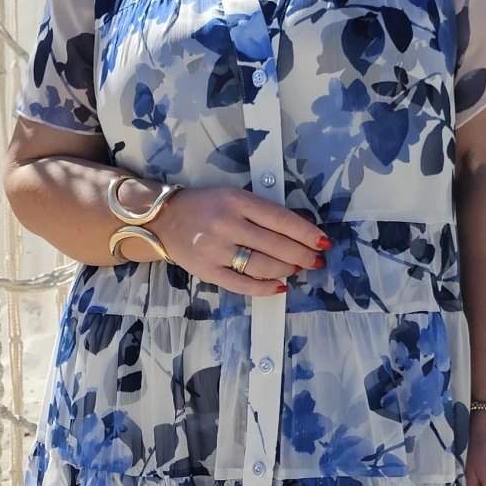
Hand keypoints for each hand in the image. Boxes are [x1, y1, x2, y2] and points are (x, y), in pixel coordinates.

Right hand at [154, 185, 327, 294]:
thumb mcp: (233, 197)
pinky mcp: (207, 271)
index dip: (306, 233)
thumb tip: (299, 231)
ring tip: (296, 269)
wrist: (163, 220)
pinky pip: (242, 285)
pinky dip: (265, 288)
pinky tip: (280, 287)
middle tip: (314, 260)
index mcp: (237, 201)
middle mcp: (227, 224)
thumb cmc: (205, 206)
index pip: (281, 219)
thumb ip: (262, 212)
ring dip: (286, 270)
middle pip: (275, 245)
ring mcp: (215, 250)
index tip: (322, 242)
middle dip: (301, 255)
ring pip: (262, 266)